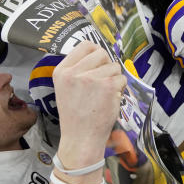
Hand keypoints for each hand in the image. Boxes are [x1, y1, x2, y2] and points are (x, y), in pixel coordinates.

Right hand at [52, 40, 126, 168]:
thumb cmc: (75, 114)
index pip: (84, 45)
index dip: (96, 52)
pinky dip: (120, 88)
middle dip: (107, 65)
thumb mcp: (65, 88)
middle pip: (101, 52)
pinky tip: (110, 100)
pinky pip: (122, 78)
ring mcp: (91, 78)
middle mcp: (74, 72)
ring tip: (104, 94)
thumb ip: (77, 69)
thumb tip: (100, 52)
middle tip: (103, 81)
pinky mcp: (107, 86)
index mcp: (61, 71)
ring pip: (114, 66)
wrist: (80, 138)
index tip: (98, 63)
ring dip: (114, 78)